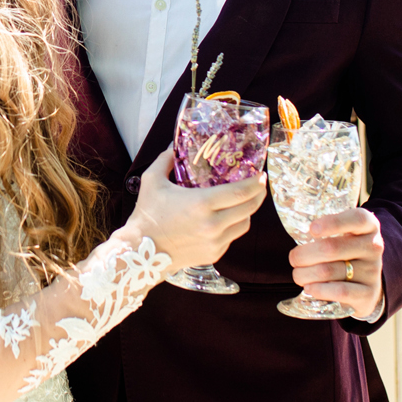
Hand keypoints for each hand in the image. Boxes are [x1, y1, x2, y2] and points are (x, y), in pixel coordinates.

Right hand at [124, 147, 270, 272]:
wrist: (140, 252)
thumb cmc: (146, 216)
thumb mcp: (152, 181)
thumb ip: (165, 160)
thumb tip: (174, 147)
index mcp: (201, 203)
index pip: (240, 192)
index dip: (255, 183)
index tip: (261, 175)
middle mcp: (212, 224)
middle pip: (249, 208)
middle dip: (258, 195)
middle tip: (259, 185)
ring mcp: (215, 242)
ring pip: (244, 224)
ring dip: (247, 211)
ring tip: (244, 202)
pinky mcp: (213, 254)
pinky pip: (232, 237)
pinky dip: (233, 226)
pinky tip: (226, 218)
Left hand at [288, 208, 384, 318]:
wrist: (366, 285)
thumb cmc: (345, 253)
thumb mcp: (342, 235)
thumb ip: (325, 230)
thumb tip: (297, 231)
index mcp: (368, 226)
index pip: (357, 219)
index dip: (333, 223)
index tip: (312, 229)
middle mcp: (374, 246)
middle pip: (331, 248)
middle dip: (303, 255)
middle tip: (294, 259)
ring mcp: (373, 271)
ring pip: (328, 271)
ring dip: (304, 274)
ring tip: (299, 275)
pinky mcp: (369, 294)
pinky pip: (340, 291)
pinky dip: (319, 289)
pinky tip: (309, 287)